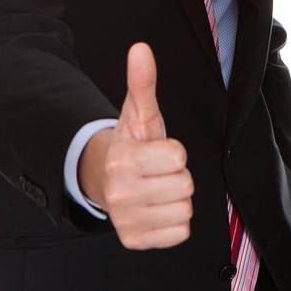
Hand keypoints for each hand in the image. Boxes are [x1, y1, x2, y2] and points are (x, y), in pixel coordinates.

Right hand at [77, 43, 193, 249]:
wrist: (105, 181)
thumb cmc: (131, 145)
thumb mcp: (138, 114)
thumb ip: (142, 82)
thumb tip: (141, 49)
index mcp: (123, 160)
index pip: (177, 156)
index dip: (174, 151)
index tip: (158, 151)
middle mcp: (121, 194)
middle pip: (185, 185)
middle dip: (177, 176)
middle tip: (158, 172)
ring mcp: (127, 221)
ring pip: (184, 210)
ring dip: (176, 199)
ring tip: (157, 189)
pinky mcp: (136, 241)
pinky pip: (181, 233)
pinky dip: (174, 223)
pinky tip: (157, 209)